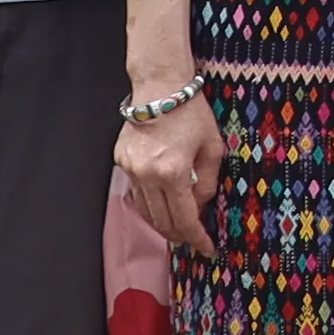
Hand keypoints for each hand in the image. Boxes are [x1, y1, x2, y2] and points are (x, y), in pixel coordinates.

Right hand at [116, 94, 221, 258]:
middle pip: (161, 221)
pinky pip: (136, 192)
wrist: (159, 86)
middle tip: (193, 239)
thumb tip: (200, 206)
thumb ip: (207, 182)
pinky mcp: (121, 161)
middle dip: (179, 235)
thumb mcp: (212, 148)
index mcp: (172, 172)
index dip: (197, 238)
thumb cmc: (190, 112)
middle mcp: (146, 175)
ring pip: (145, 210)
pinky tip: (162, 204)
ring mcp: (130, 169)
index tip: (208, 248)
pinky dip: (149, 203)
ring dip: (162, 222)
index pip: (184, 219)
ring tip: (179, 226)